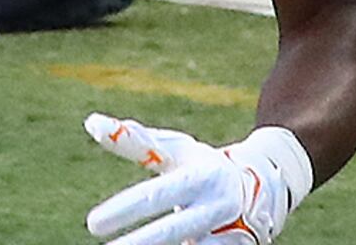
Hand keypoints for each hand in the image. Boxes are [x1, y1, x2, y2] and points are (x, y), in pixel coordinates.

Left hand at [82, 117, 309, 244]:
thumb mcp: (173, 149)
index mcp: (199, 177)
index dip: (125, 210)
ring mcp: (232, 232)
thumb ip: (133, 142)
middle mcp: (217, 207)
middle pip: (173, 230)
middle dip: (140, 244)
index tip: (92, 224)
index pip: (156, 195)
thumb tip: (91, 123)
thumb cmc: (202, 164)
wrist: (265, 184)